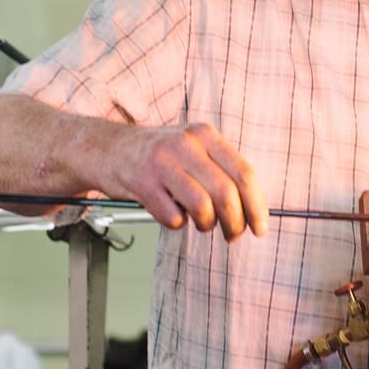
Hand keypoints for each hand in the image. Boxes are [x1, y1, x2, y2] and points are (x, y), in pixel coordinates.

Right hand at [106, 122, 267, 239]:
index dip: (256, 204)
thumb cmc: (158, 155)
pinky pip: (173, 217)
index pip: (243, 172)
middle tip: (233, 234)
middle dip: (235, 222)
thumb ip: (220, 170)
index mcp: (205, 134)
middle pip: (225, 193)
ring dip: (206, 225)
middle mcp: (185, 144)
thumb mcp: (192, 147)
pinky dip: (178, 223)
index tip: (260, 226)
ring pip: (202, 207)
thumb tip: (252, 209)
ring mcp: (162, 163)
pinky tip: (172, 213)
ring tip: (200, 223)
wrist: (108, 148)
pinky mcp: (142, 183)